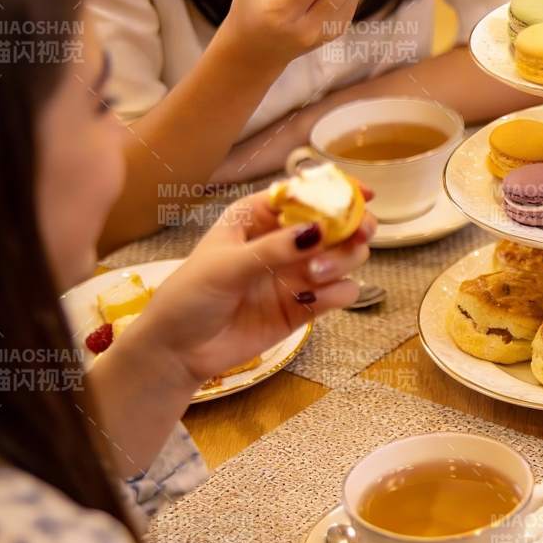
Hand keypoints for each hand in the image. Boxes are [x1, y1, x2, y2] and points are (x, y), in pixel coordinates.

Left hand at [125, 189, 373, 385]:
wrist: (178, 351)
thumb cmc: (190, 296)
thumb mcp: (226, 266)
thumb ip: (273, 249)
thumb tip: (319, 231)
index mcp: (258, 218)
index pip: (304, 194)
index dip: (336, 191)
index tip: (363, 194)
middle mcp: (284, 242)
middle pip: (337, 224)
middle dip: (351, 227)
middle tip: (357, 236)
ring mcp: (298, 274)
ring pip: (345, 257)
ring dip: (342, 261)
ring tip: (314, 276)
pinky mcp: (306, 306)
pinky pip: (340, 293)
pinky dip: (337, 293)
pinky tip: (313, 300)